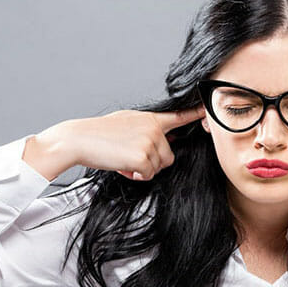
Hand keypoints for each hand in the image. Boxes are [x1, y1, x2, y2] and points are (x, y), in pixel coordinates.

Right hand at [66, 105, 205, 180]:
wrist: (79, 139)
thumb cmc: (99, 134)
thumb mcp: (127, 122)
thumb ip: (146, 128)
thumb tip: (162, 137)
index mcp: (151, 119)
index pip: (178, 117)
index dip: (195, 115)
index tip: (208, 111)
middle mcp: (154, 129)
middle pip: (168, 156)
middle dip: (152, 162)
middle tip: (129, 155)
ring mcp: (150, 142)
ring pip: (159, 167)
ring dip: (143, 169)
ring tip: (123, 158)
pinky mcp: (144, 157)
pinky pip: (149, 174)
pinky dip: (136, 175)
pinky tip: (123, 165)